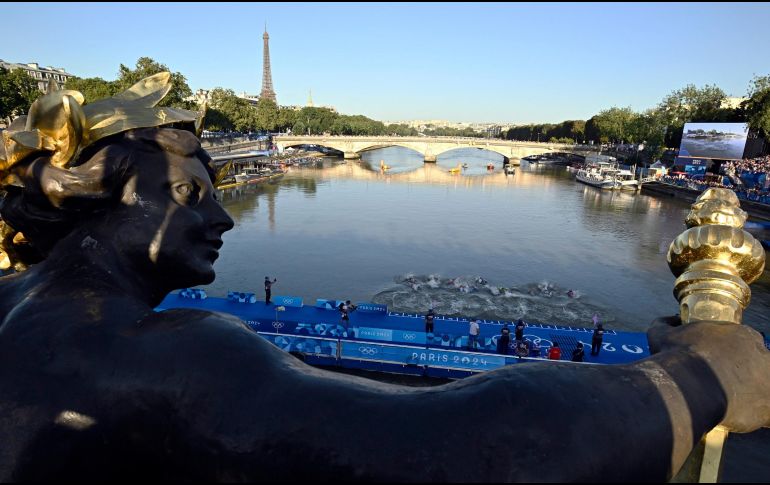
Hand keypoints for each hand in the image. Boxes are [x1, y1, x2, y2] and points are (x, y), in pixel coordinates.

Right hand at [648, 316, 769, 432]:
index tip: (719, 363)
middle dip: (745, 372)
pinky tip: (739, 415)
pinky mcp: (769, 403)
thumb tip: (670, 320)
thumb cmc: (676, 358)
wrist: (687, 386)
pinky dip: (757, 414)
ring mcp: (768, 377)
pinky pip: (767, 412)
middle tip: (725, 384)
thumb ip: (666, 324)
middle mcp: (760, 352)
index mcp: (740, 334)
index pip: (744, 341)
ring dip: (753, 392)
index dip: (732, 353)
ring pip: (765, 385)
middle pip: (759, 362)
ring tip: (732, 402)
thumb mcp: (662, 334)